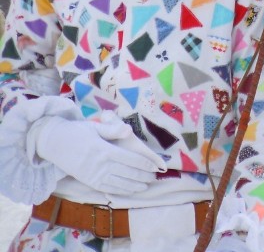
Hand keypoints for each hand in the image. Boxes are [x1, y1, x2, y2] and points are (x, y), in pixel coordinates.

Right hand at [35, 116, 164, 194]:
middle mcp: (100, 165)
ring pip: (118, 183)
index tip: (155, 166)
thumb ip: (113, 129)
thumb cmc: (77, 132)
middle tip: (154, 177)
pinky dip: (120, 191)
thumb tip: (129, 130)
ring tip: (146, 186)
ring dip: (134, 186)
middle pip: (127, 173)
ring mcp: (93, 175)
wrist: (53, 143)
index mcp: (104, 149)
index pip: (129, 159)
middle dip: (142, 176)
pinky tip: (129, 191)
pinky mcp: (88, 181)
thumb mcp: (95, 126)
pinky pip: (107, 188)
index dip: (144, 164)